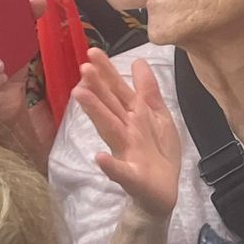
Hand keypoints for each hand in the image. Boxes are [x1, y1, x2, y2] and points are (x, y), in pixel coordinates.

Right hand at [75, 48, 183, 222]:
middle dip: (97, 87)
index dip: (106, 71)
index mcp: (133, 116)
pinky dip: (110, 165)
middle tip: (83, 69)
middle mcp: (125, 131)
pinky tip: (99, 158)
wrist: (164, 191)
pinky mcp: (131, 177)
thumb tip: (138, 61)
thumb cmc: (158, 151)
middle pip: (110, 106)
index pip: (117, 90)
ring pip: (109, 130)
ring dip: (95, 113)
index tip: (92, 52)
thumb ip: (147, 91)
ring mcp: (126, 153)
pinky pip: (120, 171)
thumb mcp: (158, 116)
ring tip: (80, 95)